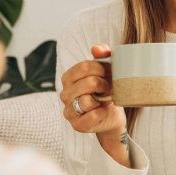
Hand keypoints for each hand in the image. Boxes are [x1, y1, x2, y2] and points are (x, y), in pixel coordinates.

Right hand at [59, 44, 127, 162]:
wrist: (111, 114)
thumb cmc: (105, 90)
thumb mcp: (105, 70)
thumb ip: (102, 54)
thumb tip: (96, 49)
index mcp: (68, 77)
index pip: (84, 67)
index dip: (100, 69)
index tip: (106, 74)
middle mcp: (64, 94)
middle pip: (88, 82)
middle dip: (103, 84)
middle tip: (106, 88)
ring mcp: (69, 111)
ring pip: (87, 101)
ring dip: (101, 99)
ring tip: (103, 100)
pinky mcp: (77, 125)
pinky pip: (92, 116)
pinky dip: (101, 113)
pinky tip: (102, 112)